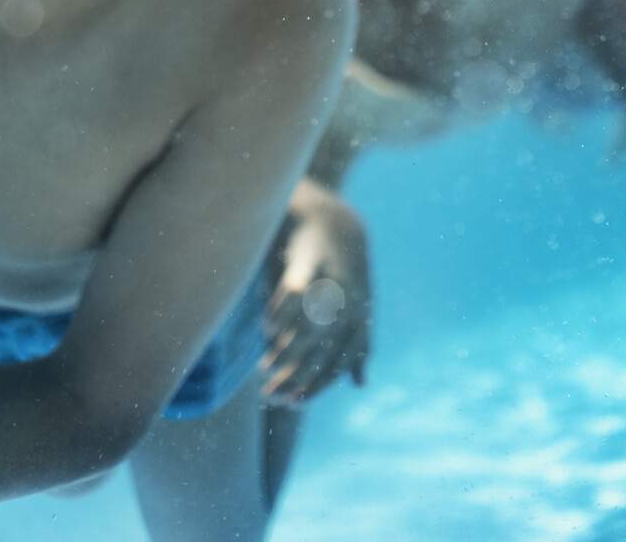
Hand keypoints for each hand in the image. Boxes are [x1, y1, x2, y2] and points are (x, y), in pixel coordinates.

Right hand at [261, 197, 371, 405]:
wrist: (335, 223)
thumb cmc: (343, 274)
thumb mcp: (358, 310)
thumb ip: (356, 346)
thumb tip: (359, 384)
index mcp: (360, 319)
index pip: (339, 361)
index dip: (316, 385)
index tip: (292, 403)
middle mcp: (349, 305)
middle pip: (322, 351)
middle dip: (296, 377)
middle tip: (270, 395)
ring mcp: (330, 284)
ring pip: (307, 329)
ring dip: (285, 352)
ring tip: (265, 368)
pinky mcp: (310, 263)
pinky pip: (295, 294)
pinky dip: (280, 312)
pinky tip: (267, 327)